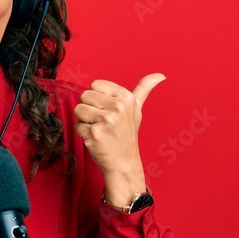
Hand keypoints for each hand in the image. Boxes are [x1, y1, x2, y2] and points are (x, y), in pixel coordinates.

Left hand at [74, 74, 164, 207]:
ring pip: (78, 110)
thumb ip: (144, 88)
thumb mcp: (137, 109)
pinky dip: (83, 134)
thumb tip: (161, 75)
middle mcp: (118, 107)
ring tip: (99, 129)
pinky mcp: (94, 134)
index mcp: (126, 97)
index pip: (95, 85)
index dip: (98, 98)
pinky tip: (96, 139)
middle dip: (90, 109)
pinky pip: (77, 126)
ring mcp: (106, 121)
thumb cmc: (127, 134)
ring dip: (85, 121)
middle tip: (103, 122)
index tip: (108, 110)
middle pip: (84, 96)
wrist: (123, 162)